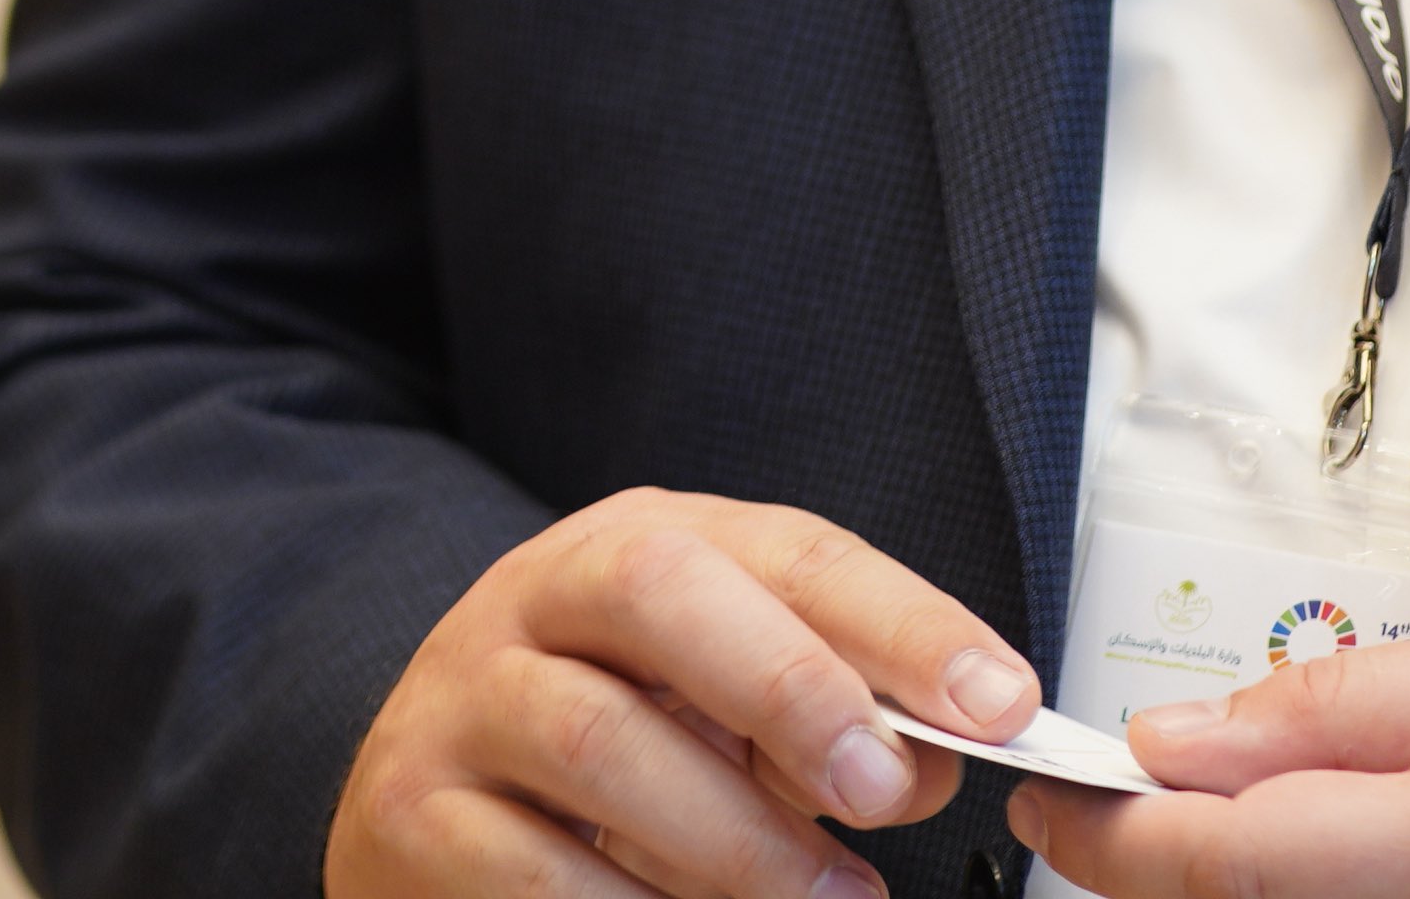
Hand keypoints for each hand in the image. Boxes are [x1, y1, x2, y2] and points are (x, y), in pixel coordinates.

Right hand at [328, 487, 1040, 898]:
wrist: (422, 804)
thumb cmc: (598, 744)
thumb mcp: (716, 707)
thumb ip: (827, 719)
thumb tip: (930, 762)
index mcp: (637, 545)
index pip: (784, 549)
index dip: (899, 620)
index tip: (998, 701)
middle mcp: (539, 597)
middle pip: (656, 585)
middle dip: (789, 682)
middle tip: (882, 786)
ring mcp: (463, 701)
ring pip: (599, 739)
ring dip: (737, 837)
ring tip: (832, 898)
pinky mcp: (411, 814)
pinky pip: (535, 869)